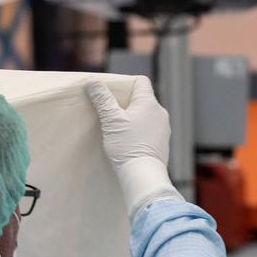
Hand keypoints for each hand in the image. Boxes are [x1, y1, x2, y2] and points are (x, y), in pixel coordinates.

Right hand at [85, 77, 180, 218]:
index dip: (125, 82)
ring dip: (131, 116)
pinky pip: (149, 128)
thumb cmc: (127, 146)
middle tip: (109, 109)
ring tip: (116, 126)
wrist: (143, 174)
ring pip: (145, 114)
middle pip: (142, 98)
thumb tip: (93, 82)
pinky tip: (127, 138)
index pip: (141, 81)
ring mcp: (163, 128)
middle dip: (125, 101)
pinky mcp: (161, 142)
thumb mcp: (111, 120)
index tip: (111, 91)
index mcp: (150, 103)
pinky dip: (138, 129)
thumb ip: (102, 99)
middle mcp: (160, 113)